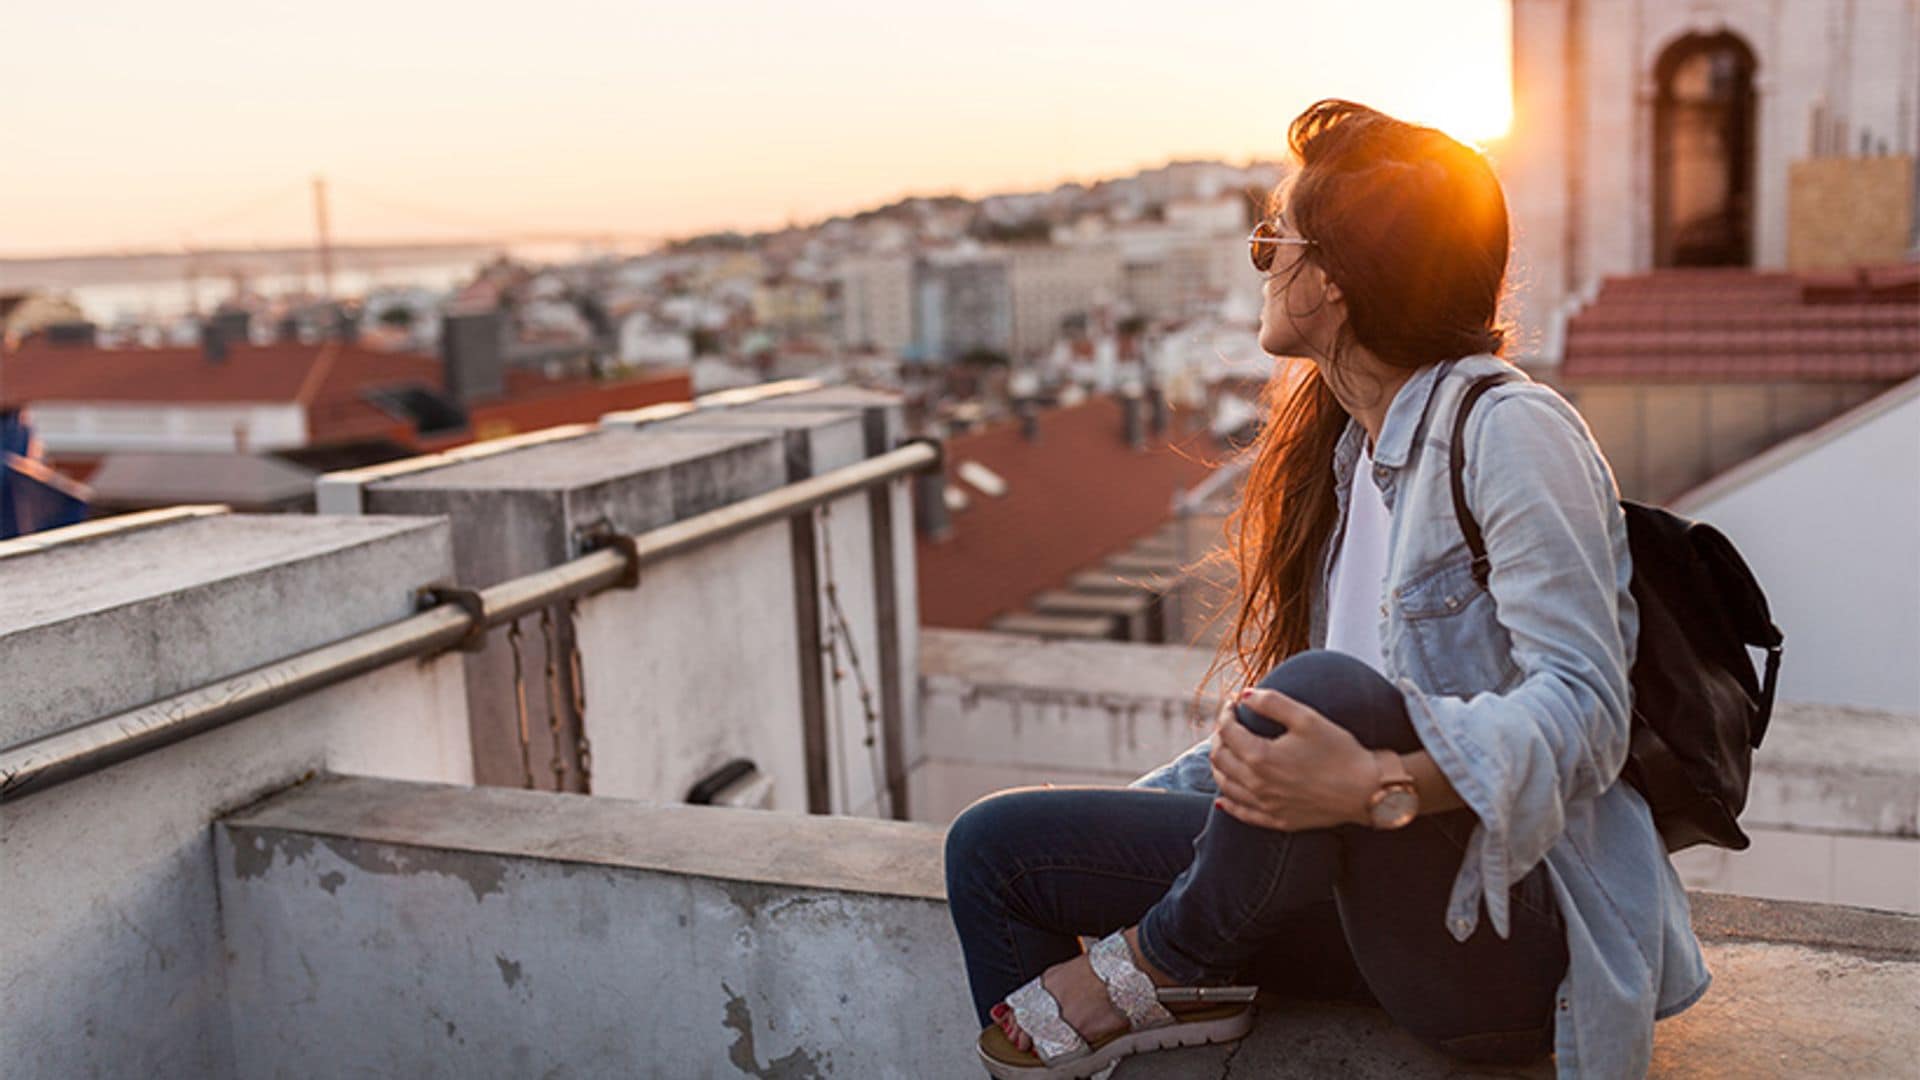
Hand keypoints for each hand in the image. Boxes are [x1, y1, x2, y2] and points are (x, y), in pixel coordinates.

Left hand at [1208, 688, 1379, 831]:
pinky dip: (1228, 803)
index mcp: (1261, 757)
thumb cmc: (1341, 751)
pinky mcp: (1277, 820)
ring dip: (1220, 765)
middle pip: (1220, 758)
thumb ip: (1272, 702)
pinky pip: (1242, 813)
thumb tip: (1244, 694)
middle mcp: (1257, 785)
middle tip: (1230, 724)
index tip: (1234, 703)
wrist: (1368, 790)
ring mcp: (1266, 806)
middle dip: (1220, 736)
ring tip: (1227, 750)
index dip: (1226, 713)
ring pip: (1226, 785)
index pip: (1227, 732)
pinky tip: (1222, 798)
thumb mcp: (1307, 718)